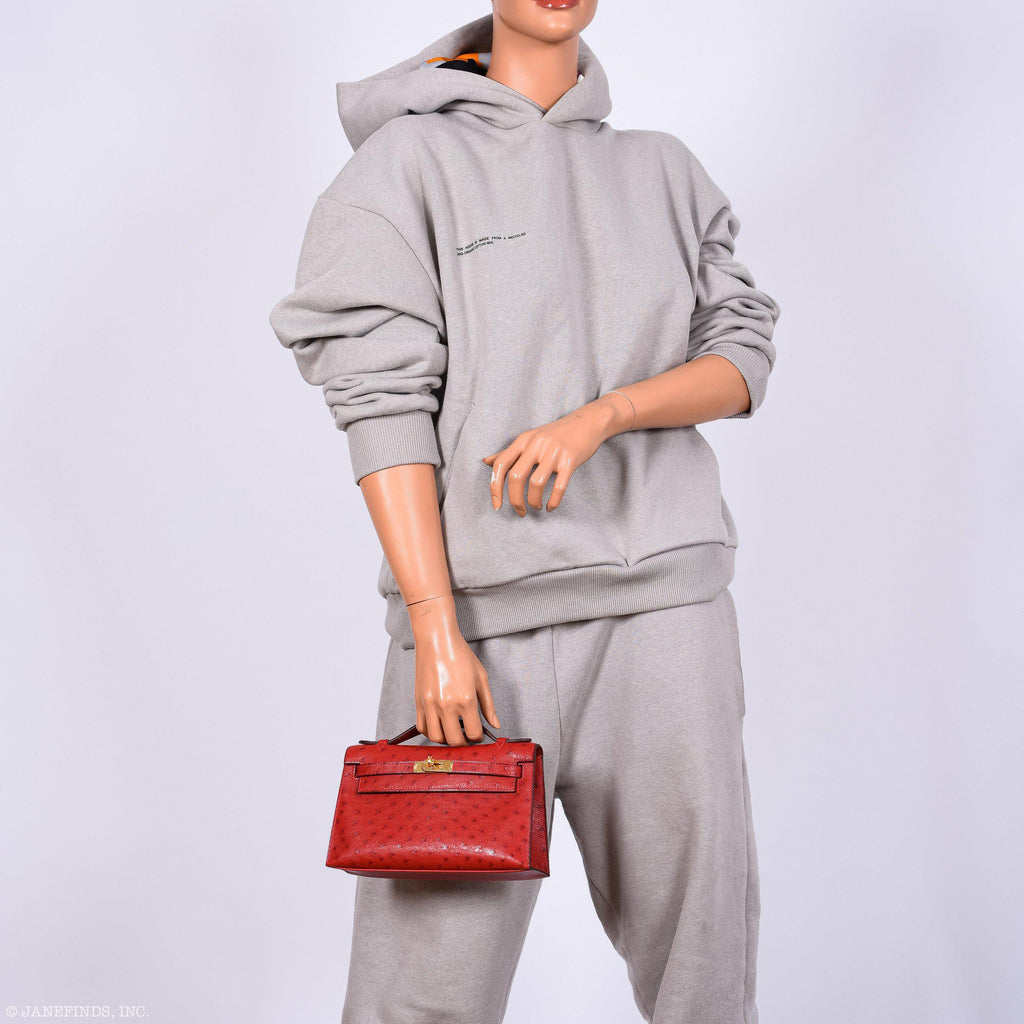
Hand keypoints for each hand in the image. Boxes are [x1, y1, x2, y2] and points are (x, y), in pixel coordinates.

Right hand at [411, 601, 500, 745]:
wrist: (437, 640)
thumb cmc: (460, 655)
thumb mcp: (481, 677)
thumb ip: (489, 704)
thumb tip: (495, 724)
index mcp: (466, 699)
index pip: (473, 733)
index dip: (478, 738)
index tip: (478, 734)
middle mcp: (446, 705)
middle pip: (454, 740)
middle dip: (463, 743)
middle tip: (467, 737)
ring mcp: (430, 704)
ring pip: (436, 737)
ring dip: (446, 740)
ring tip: (453, 732)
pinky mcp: (418, 701)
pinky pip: (421, 727)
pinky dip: (430, 732)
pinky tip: (439, 725)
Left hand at [481, 399, 621, 514]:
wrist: (587, 422)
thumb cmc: (556, 434)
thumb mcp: (530, 439)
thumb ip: (508, 452)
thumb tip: (485, 461)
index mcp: (523, 440)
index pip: (501, 464)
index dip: (494, 487)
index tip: (496, 505)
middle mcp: (536, 445)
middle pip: (516, 477)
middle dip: (515, 500)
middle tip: (520, 512)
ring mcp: (554, 452)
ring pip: (536, 484)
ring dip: (534, 502)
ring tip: (537, 507)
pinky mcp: (571, 460)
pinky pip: (559, 486)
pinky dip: (553, 501)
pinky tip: (551, 506)